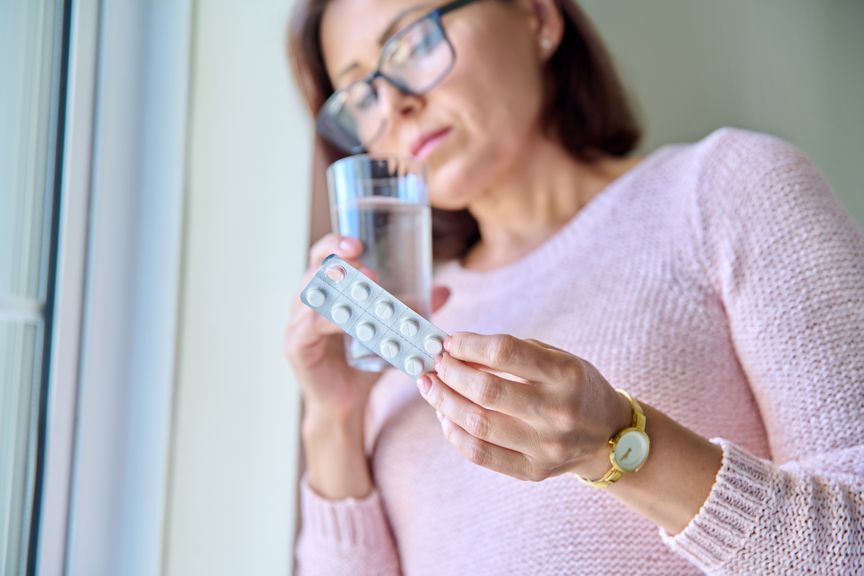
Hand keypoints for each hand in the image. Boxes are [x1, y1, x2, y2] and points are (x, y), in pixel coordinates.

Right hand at [284, 233, 449, 422]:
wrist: (345, 404)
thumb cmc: (363, 364)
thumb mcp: (389, 331)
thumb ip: (411, 309)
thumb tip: (444, 289)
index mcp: (325, 292)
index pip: (323, 258)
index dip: (336, 245)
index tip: (359, 243)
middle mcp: (306, 302)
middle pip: (315, 270)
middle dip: (341, 263)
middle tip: (370, 269)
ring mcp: (297, 323)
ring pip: (313, 295)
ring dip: (341, 290)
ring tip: (367, 288)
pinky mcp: (296, 346)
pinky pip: (311, 326)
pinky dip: (331, 321)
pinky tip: (350, 321)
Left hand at [415, 332, 631, 481]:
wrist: (609, 434)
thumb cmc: (574, 387)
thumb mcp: (556, 358)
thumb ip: (510, 353)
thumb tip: (455, 351)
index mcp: (566, 374)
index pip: (505, 352)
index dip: (469, 344)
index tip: (449, 342)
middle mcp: (558, 411)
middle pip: (486, 391)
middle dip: (451, 373)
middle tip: (435, 364)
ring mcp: (546, 446)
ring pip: (478, 425)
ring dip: (444, 402)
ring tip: (431, 387)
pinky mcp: (534, 471)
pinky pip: (480, 454)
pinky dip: (454, 434)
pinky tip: (445, 417)